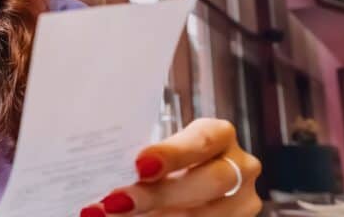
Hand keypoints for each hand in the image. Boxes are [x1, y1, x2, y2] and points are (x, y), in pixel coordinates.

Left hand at [81, 118, 262, 216]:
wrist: (181, 186)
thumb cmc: (162, 161)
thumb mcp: (157, 150)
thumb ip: (142, 157)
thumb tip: (101, 164)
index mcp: (218, 135)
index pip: (201, 140)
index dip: (171, 154)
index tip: (138, 166)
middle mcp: (239, 166)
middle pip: (207, 182)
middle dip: (157, 195)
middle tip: (114, 202)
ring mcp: (242, 201)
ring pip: (204, 215)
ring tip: (112, 216)